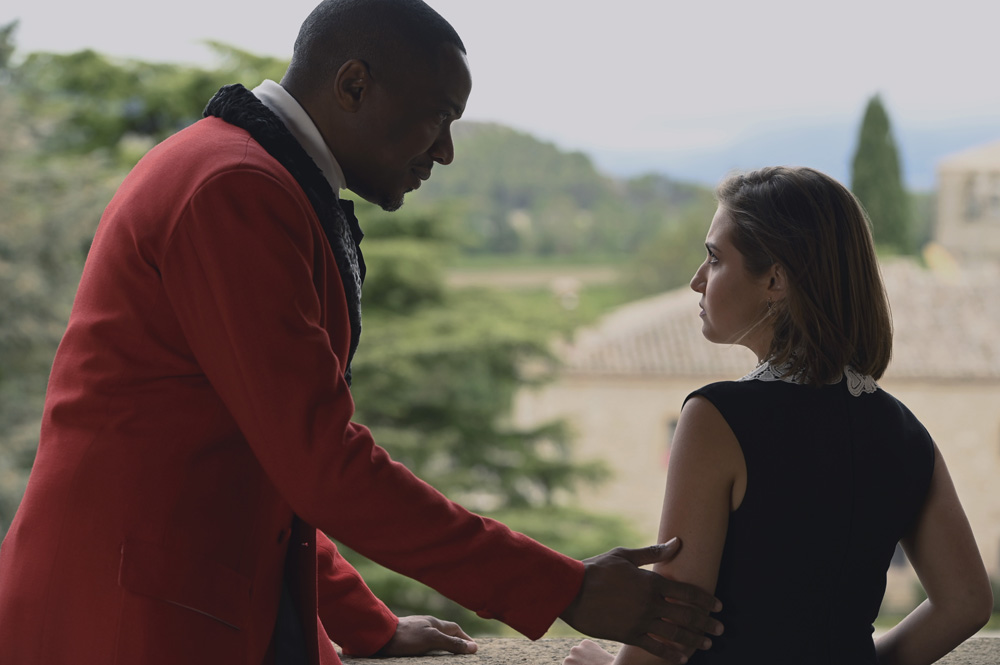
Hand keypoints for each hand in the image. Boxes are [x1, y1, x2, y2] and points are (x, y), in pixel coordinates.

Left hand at [373, 615, 477, 656]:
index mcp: (433, 623)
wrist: (379, 636)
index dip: (465, 638)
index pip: (454, 629)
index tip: (473, 647)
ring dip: (441, 643)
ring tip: (446, 653)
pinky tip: (425, 653)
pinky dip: (429, 646)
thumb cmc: (406, 637)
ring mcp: (414, 630)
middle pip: (444, 631)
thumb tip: (473, 648)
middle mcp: (425, 624)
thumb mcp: (432, 640)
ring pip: (432, 635)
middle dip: (454, 639)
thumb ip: (451, 643)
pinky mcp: (405, 637)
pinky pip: (422, 641)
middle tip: (462, 649)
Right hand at [559, 538, 722, 662]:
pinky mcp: (628, 635)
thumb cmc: (597, 568)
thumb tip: (677, 542)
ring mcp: (640, 621)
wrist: (571, 590)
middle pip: (686, 615)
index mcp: (651, 582)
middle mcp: (650, 604)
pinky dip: (670, 654)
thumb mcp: (624, 555)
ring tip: (707, 644)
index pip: (687, 593)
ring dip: (694, 639)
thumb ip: (653, 552)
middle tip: (720, 628)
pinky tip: (682, 658)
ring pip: (675, 633)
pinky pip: (655, 647)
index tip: (718, 606)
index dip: (706, 600)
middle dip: (707, 622)